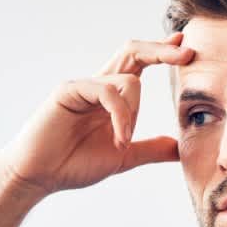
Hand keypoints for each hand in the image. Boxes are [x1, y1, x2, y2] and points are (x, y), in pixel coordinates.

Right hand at [0, 34, 191, 200]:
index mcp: (109, 97)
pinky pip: (107, 92)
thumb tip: (179, 148)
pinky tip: (118, 139)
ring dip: (134, 114)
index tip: (186, 48)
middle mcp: (97, 86)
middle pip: (133, 51)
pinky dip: (120, 116)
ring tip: (123, 142)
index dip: (162, 53)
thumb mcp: (122, 158)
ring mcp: (82, 86)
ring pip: (128, 79)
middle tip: (187, 53)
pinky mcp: (68, 91)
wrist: (38, 177)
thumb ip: (149, 149)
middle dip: (161, 49)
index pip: (139, 64)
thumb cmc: (72, 166)